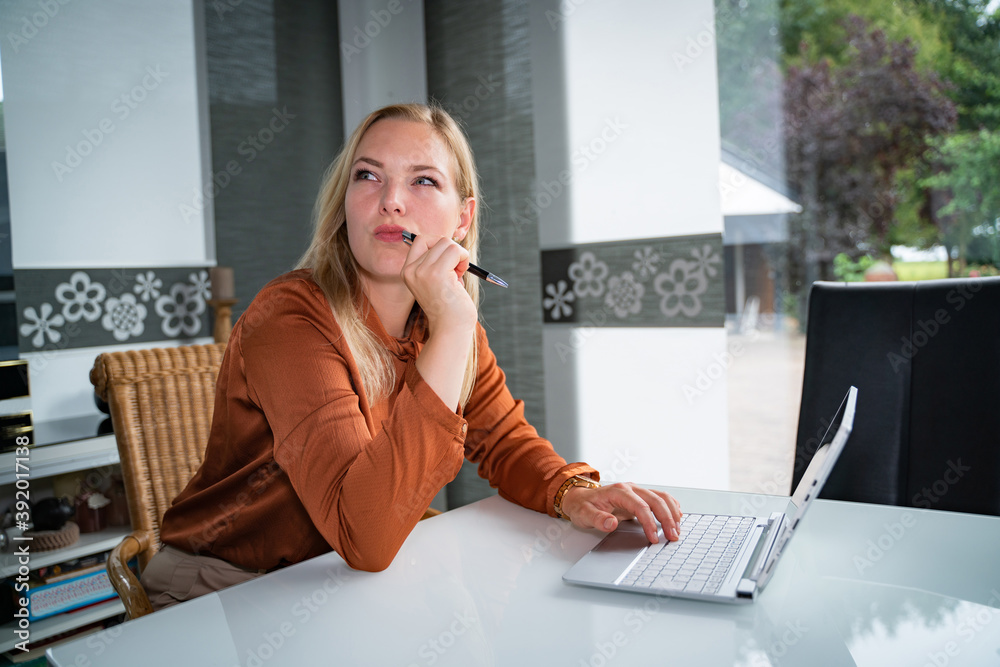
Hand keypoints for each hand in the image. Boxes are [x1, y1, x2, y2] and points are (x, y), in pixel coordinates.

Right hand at [401, 234, 476, 333]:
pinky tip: (461, 275)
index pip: (421, 240)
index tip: (448, 263)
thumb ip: (436, 262)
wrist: (451, 329)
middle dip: (451, 252)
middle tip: (456, 271)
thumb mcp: (436, 280)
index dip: (439, 246)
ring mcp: (422, 271)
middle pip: (436, 240)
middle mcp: (411, 270)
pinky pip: (455, 250)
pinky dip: (464, 258)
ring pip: (447, 243)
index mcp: (407, 272)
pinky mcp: (436, 274)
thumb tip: (449, 241)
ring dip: (459, 256)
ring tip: (458, 275)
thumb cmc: (449, 306)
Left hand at [560, 482, 681, 543]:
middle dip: (667, 519)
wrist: (580, 497)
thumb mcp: (584, 514)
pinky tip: (676, 516)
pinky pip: (660, 497)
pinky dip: (670, 506)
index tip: (653, 538)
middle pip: (655, 500)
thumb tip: (611, 523)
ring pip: (661, 497)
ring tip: (677, 529)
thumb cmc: (583, 506)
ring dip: (672, 512)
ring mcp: (636, 491)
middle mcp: (630, 488)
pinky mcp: (640, 496)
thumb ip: (597, 519)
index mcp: (618, 491)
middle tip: (673, 536)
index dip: (649, 523)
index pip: (640, 506)